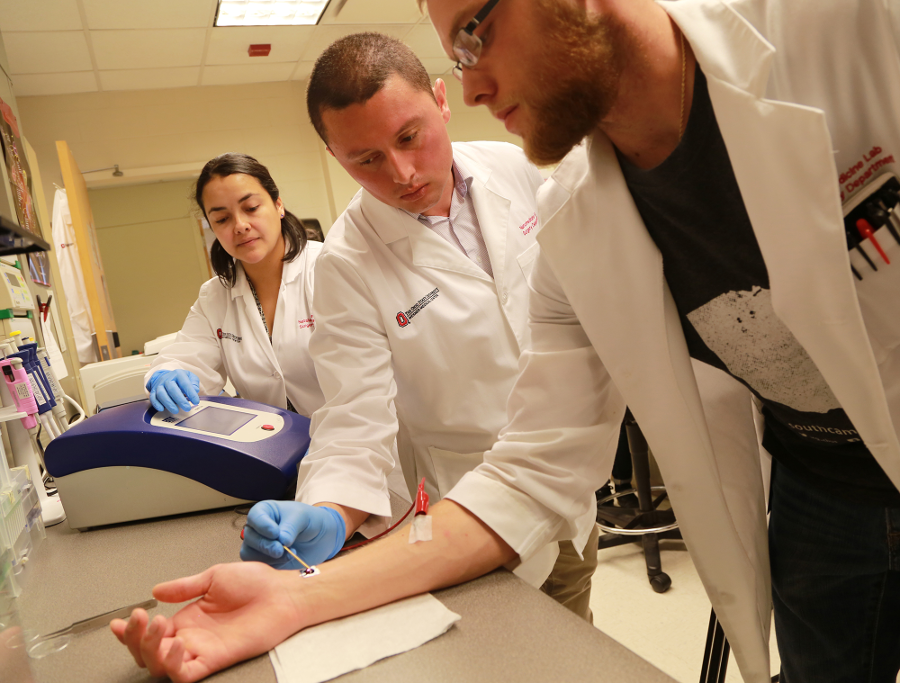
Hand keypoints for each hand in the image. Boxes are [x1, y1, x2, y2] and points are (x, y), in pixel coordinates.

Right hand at [110, 562, 302, 682]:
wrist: (283, 593)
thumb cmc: (257, 584)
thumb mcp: (214, 577)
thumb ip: (184, 587)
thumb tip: (157, 590)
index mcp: (188, 618)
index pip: (150, 631)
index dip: (130, 631)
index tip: (118, 622)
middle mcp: (192, 636)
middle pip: (149, 652)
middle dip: (135, 639)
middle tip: (137, 620)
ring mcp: (203, 650)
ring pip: (162, 666)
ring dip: (151, 650)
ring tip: (156, 627)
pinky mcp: (217, 659)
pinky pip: (188, 673)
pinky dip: (176, 665)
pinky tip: (177, 644)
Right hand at [147, 369, 200, 413]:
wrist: (166, 376)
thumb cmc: (181, 379)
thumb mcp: (190, 377)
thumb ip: (194, 383)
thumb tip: (195, 390)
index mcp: (178, 374)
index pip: (185, 384)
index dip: (191, 393)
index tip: (196, 402)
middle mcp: (167, 378)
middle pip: (172, 389)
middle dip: (180, 400)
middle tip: (187, 408)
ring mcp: (159, 384)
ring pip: (161, 394)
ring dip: (169, 404)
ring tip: (176, 411)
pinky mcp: (153, 391)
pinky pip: (153, 397)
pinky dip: (156, 404)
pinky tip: (162, 409)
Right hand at [240, 501, 345, 568]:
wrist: (320, 538)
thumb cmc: (309, 520)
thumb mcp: (303, 517)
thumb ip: (290, 528)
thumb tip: (281, 543)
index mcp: (264, 512)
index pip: (254, 517)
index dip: (262, 526)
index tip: (275, 533)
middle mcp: (258, 528)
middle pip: (249, 538)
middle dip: (265, 545)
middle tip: (280, 549)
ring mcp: (259, 545)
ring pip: (249, 554)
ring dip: (268, 557)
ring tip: (290, 553)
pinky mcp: (264, 561)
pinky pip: (259, 567)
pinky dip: (272, 565)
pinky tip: (288, 559)